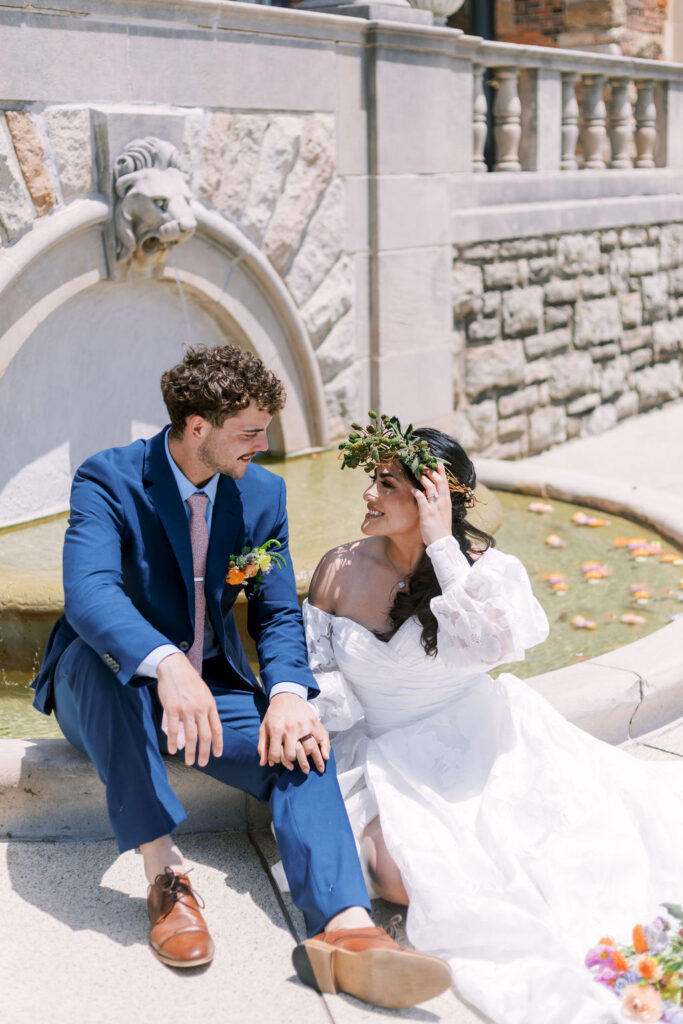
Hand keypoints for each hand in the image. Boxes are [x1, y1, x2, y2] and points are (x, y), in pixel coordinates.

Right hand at [157, 653, 222, 767]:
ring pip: (191, 736)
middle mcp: (200, 709)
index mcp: (210, 705)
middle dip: (204, 752)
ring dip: (190, 752)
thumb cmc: (189, 681)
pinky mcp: (172, 709)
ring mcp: (186, 709)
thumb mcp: (203, 694)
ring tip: (189, 762)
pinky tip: (172, 750)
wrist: (175, 667)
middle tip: (203, 763)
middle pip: (205, 736)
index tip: (218, 755)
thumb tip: (201, 730)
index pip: (217, 728)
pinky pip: (174, 730)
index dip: (218, 744)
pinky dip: (173, 742)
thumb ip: (204, 712)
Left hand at [257, 693, 329, 774]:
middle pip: (293, 754)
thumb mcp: (264, 727)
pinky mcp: (314, 722)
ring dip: (313, 760)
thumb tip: (265, 764)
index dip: (277, 761)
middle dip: (293, 761)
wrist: (286, 695)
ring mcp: (304, 725)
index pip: (276, 754)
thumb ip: (262, 746)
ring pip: (309, 748)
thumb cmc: (274, 714)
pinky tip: (325, 757)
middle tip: (296, 763)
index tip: (280, 762)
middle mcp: (291, 728)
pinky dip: (325, 748)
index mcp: (276, 729)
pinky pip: (322, 737)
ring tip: (316, 769)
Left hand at [412, 463, 452, 547]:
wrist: (441, 542)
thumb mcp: (443, 513)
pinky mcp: (427, 512)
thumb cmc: (441, 528)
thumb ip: (438, 503)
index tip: (438, 464)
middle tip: (426, 466)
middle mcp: (442, 502)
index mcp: (447, 501)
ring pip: (431, 488)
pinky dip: (416, 492)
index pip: (445, 483)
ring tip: (419, 475)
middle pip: (439, 482)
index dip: (442, 472)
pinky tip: (412, 490)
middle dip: (432, 472)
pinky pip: (421, 498)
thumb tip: (428, 494)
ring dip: (425, 480)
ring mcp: (435, 506)